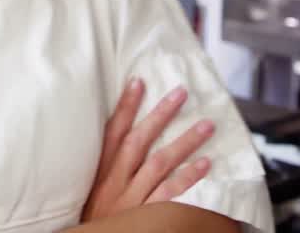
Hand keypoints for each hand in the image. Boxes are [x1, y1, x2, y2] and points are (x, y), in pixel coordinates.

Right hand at [81, 79, 214, 222]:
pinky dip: (188, 178)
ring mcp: (132, 200)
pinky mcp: (147, 218)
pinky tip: (205, 163)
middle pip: (138, 142)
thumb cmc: (97, 220)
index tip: (138, 81)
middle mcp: (114, 184)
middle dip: (160, 115)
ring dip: (184, 142)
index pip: (111, 134)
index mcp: (99, 174)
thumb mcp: (93, 191)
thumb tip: (126, 137)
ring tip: (206, 125)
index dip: (124, 107)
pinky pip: (170, 195)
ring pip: (159, 164)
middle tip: (181, 93)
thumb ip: (107, 168)